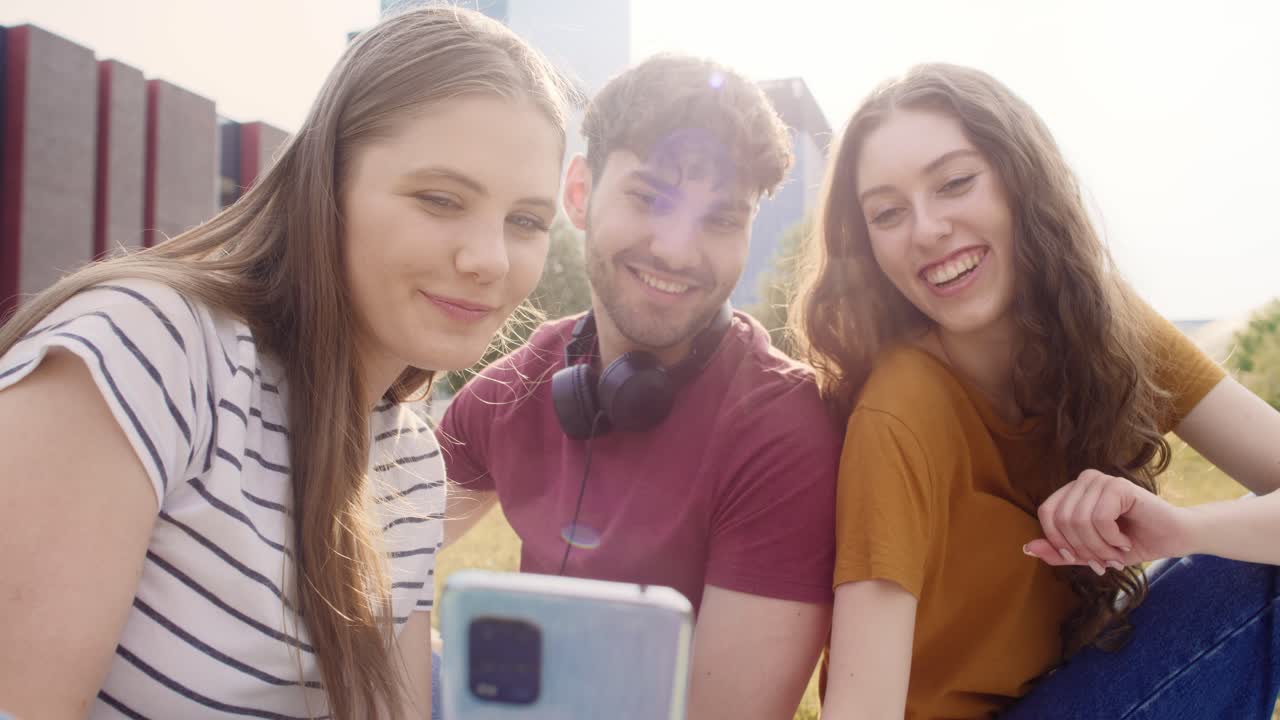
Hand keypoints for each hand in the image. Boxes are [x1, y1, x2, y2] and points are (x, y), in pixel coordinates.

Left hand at [1022, 469, 1194, 574]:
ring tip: (1116, 551)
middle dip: (1081, 548)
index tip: (1078, 558)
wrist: (1173, 539)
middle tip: (1103, 559)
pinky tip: (1125, 540)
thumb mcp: (1090, 552)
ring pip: (1079, 521)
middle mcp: (1084, 480)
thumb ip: (1061, 551)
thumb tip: (1027, 548)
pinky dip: (1111, 538)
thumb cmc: (1132, 543)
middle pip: (1062, 519)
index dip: (1058, 541)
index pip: (1047, 514)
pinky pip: (1099, 518)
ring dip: (1098, 546)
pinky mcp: (1119, 486)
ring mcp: (1101, 480)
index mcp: (1073, 491)